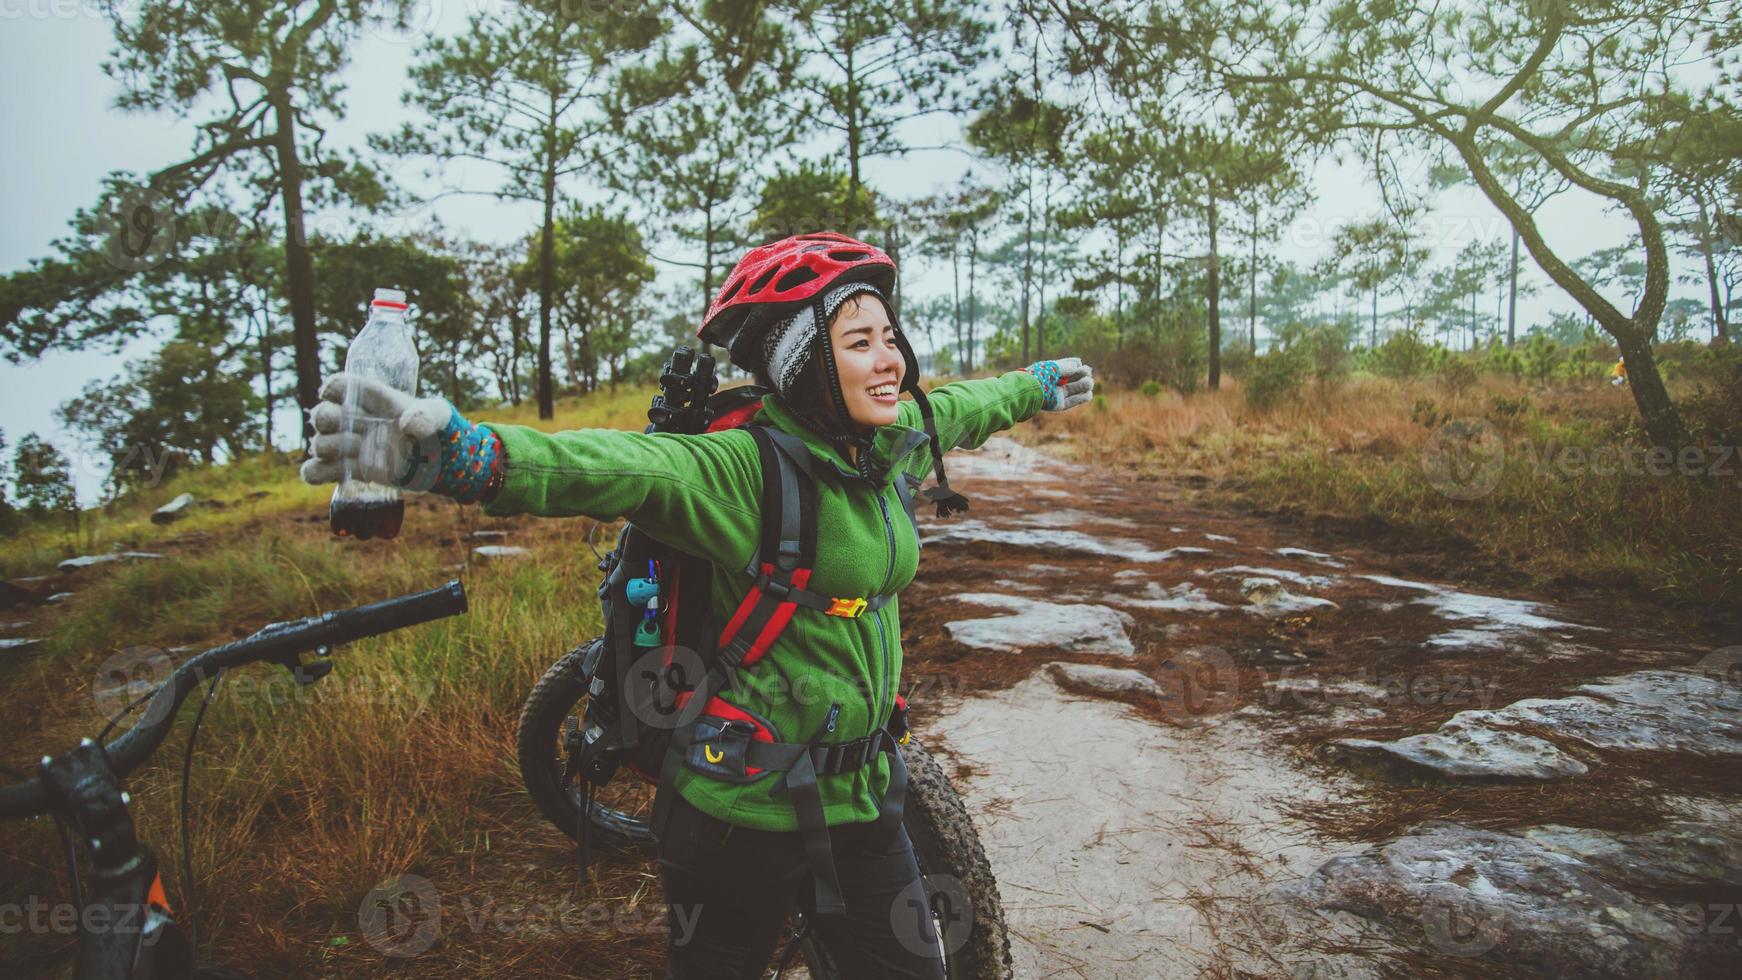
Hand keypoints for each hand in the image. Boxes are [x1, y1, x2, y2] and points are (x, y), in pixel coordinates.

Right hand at [299, 373, 457, 492]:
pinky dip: (315, 473)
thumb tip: (407, 425)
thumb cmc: (442, 431)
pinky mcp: (352, 471)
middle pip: (322, 414)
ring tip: (355, 453)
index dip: (332, 388)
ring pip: (318, 444)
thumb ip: (429, 414)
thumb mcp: (441, 417)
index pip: (340, 386)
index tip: (334, 395)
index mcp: (374, 400)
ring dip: (328, 448)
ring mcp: (353, 447)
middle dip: (325, 419)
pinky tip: (339, 472)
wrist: (444, 463)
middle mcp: (358, 421)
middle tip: (351, 432)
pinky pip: (316, 472)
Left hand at [1022, 357, 1094, 410]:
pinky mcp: (1059, 405)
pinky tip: (1088, 393)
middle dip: (1083, 374)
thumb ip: (1068, 365)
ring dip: (1085, 385)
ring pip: (1076, 389)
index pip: (1069, 367)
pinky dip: (1083, 398)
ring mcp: (1058, 394)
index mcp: (1053, 371)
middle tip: (1085, 373)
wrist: (1031, 390)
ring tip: (1088, 382)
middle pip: (1075, 378)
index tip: (1080, 365)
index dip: (1077, 366)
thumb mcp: (1055, 367)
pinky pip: (1074, 401)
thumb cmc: (1041, 375)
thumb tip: (1079, 364)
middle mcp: (1056, 382)